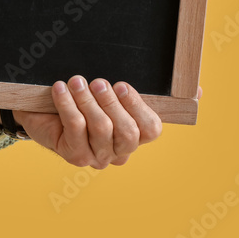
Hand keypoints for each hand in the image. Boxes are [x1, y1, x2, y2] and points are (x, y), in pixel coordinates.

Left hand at [0, 77, 202, 167]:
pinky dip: (68, 105)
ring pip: (101, 129)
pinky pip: (75, 128)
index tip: (122, 85)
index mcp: (135, 136)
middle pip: (126, 132)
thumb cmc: (83, 99)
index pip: (150, 130)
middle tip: (99, 81)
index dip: (138, 107)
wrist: (41, 110)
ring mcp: (97, 157)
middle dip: (113, 104)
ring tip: (76, 81)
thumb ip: (151, 91)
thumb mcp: (114, 92)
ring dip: (87, 101)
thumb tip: (197, 90)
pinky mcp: (74, 155)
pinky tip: (60, 89)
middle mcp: (119, 152)